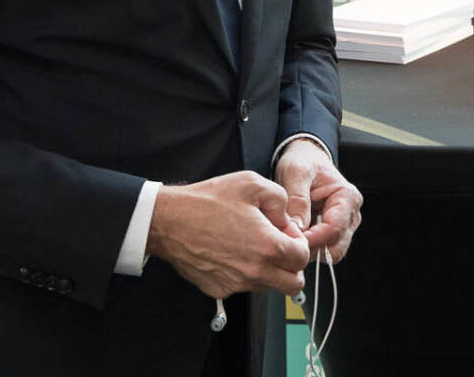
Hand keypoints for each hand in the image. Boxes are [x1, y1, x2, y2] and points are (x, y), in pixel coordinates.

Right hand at [147, 171, 309, 298]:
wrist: (169, 221)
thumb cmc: (207, 202)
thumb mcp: (253, 185)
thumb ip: (282, 201)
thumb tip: (288, 222)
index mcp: (268, 247)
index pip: (303, 258)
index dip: (299, 242)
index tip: (286, 232)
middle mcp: (254, 272)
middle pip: (293, 283)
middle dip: (292, 265)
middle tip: (279, 246)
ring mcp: (236, 284)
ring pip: (269, 287)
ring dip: (270, 270)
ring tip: (251, 245)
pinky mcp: (219, 290)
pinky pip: (244, 287)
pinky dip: (246, 275)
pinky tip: (234, 253)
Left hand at [274, 138, 362, 263]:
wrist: (305, 160)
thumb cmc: (303, 163)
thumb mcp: (296, 173)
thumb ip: (297, 199)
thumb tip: (297, 228)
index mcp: (348, 197)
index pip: (334, 229)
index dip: (311, 239)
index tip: (289, 239)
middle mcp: (351, 214)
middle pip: (336, 248)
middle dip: (311, 249)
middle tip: (288, 242)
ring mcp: (344, 226)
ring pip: (330, 253)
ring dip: (309, 251)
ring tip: (289, 237)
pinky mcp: (333, 233)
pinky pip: (323, 250)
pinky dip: (308, 249)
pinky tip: (294, 237)